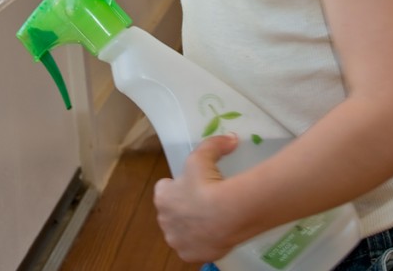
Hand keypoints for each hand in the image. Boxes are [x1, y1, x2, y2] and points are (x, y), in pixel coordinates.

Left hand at [153, 133, 238, 262]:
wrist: (225, 214)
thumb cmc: (207, 183)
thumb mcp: (204, 156)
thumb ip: (214, 144)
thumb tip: (230, 137)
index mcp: (162, 197)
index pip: (165, 190)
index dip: (178, 187)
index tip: (194, 185)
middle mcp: (164, 221)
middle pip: (171, 213)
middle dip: (184, 209)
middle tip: (205, 202)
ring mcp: (176, 241)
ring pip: (182, 233)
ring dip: (192, 227)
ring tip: (211, 220)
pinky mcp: (190, 256)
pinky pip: (194, 248)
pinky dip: (202, 243)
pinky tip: (215, 235)